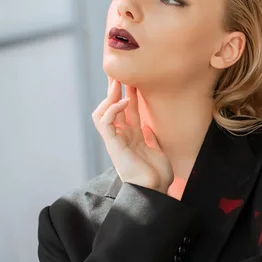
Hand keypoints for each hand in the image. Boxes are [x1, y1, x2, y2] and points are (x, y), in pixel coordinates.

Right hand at [91, 77, 173, 192]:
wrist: (154, 190)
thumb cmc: (156, 174)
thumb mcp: (156, 149)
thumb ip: (150, 137)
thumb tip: (149, 127)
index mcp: (132, 135)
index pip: (127, 109)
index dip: (128, 93)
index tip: (133, 78)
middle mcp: (122, 135)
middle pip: (113, 106)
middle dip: (115, 89)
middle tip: (119, 72)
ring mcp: (116, 140)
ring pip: (104, 112)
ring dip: (110, 96)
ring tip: (118, 83)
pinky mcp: (113, 145)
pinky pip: (105, 123)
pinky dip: (112, 110)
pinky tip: (123, 102)